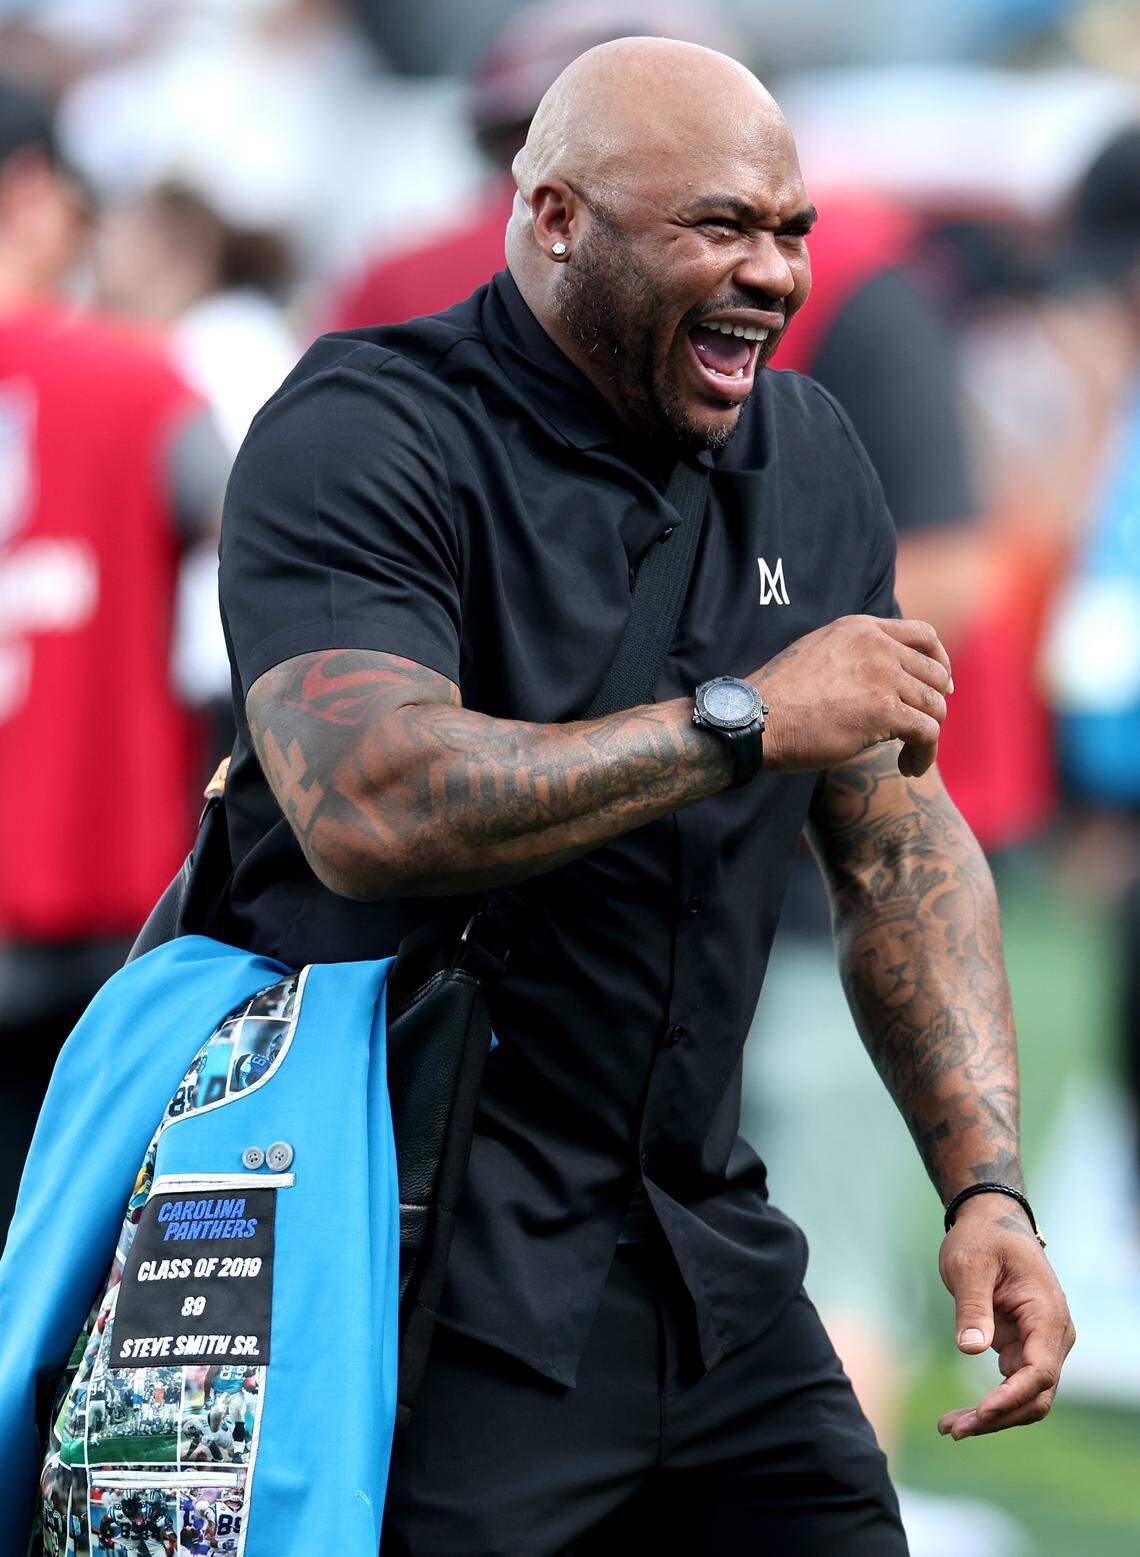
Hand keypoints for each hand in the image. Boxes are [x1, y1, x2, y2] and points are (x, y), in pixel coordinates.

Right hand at [754, 615, 952, 777]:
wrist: (755, 719)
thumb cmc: (779, 697)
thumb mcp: (818, 654)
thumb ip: (852, 654)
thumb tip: (878, 672)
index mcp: (860, 628)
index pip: (924, 635)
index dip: (940, 662)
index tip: (940, 686)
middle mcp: (876, 645)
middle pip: (935, 674)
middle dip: (934, 705)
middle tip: (920, 730)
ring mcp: (882, 676)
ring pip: (935, 706)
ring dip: (929, 736)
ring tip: (910, 756)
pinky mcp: (884, 711)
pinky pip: (928, 733)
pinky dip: (925, 755)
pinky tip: (910, 768)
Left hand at [936, 1192, 1074, 1439]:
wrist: (991, 1220)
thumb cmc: (983, 1237)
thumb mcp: (971, 1264)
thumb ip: (973, 1306)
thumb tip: (971, 1350)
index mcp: (1047, 1315)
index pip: (1041, 1371)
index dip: (1012, 1397)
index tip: (981, 1413)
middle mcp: (1053, 1336)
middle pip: (1036, 1395)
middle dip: (998, 1418)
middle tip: (953, 1430)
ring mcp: (1040, 1345)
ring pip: (1025, 1398)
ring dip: (992, 1418)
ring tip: (949, 1428)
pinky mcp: (1023, 1348)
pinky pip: (1012, 1386)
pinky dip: (990, 1404)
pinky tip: (959, 1416)